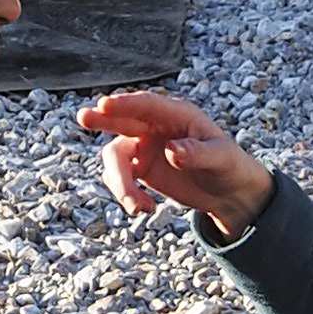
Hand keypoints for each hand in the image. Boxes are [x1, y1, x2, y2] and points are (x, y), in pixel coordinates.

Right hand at [81, 89, 272, 238]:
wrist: (228, 192)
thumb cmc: (228, 166)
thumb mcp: (220, 158)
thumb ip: (197, 154)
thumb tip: (171, 151)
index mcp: (177, 114)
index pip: (147, 104)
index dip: (125, 104)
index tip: (105, 104)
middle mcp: (155, 127)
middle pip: (122, 120)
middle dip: (102, 119)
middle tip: (84, 117)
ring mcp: (144, 147)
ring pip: (116, 157)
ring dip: (120, 182)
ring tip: (137, 208)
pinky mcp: (140, 169)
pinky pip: (120, 178)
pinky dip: (126, 194)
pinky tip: (146, 209)